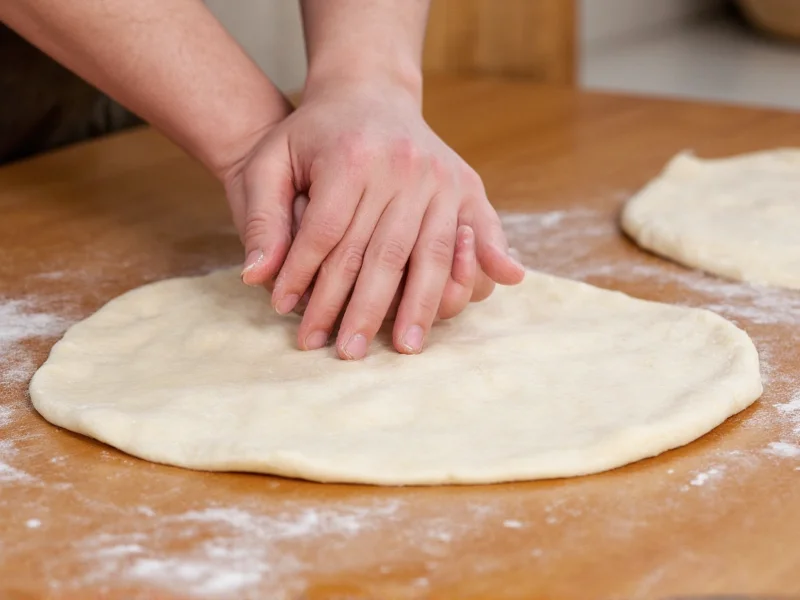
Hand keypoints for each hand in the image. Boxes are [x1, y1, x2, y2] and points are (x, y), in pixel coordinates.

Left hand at [225, 81, 523, 358]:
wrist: (367, 89)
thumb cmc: (313, 131)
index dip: (306, 279)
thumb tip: (255, 277)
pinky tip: (478, 295)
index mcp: (351, 158)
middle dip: (360, 309)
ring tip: (404, 347)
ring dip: (418, 306)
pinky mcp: (464, 183)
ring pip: (429, 254)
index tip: (288, 313)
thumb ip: (260, 215)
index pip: (327, 235)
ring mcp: (439, 177)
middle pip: (380, 254)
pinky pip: (474, 233)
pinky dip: (475, 267)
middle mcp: (402, 168)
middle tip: (345, 352)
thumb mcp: (271, 158)